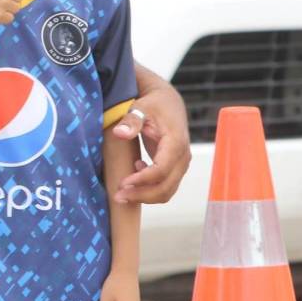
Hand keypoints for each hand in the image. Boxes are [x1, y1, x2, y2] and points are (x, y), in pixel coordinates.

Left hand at [110, 79, 190, 203]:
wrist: (168, 103)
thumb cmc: (153, 105)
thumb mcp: (140, 108)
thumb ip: (131, 120)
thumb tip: (119, 133)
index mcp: (175, 142)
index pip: (161, 170)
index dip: (142, 180)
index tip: (123, 183)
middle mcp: (182, 157)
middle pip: (166, 187)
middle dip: (142, 195)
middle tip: (118, 197)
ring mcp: (180, 164)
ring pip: (167, 191)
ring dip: (145, 197)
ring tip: (122, 194)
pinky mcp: (175, 168)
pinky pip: (165, 187)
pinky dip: (149, 190)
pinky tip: (133, 176)